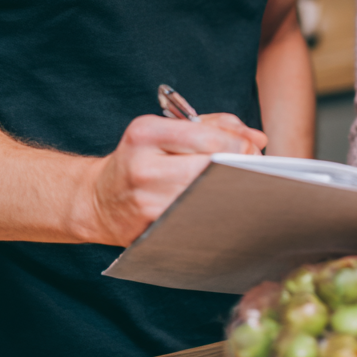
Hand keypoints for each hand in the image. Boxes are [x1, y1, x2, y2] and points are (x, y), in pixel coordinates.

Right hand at [82, 112, 267, 245]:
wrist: (98, 200)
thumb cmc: (142, 157)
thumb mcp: (169, 129)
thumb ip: (216, 126)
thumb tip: (259, 139)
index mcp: (145, 133)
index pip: (207, 137)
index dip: (238, 143)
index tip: (252, 149)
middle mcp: (142, 167)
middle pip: (209, 167)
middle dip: (239, 166)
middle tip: (252, 167)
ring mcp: (145, 202)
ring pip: (206, 195)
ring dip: (229, 190)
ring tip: (238, 184)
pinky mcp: (150, 230)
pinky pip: (196, 218)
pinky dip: (213, 210)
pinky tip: (219, 203)